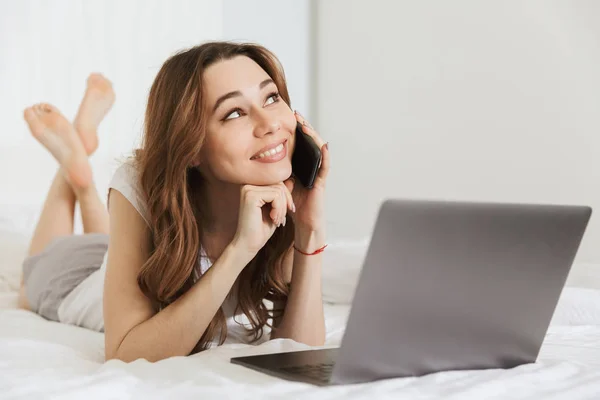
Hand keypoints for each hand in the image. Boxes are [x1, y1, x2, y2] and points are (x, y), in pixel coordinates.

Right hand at [232, 183, 294, 256]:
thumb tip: (291, 180)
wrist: (249, 244)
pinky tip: (272, 219)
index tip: (288, 209)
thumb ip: (280, 194)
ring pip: (279, 190)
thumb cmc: (261, 228)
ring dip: (282, 208)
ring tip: (276, 220)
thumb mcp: (275, 208)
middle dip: (286, 201)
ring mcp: (248, 188)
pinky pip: (276, 196)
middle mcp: (247, 184)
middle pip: (279, 183)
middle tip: (282, 218)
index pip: (276, 180)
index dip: (287, 195)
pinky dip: (279, 209)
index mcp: (251, 185)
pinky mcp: (250, 195)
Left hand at [284, 111, 330, 234]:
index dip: (295, 130)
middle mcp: (311, 167)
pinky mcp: (322, 182)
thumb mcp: (281, 183)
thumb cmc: (292, 205)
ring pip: (319, 150)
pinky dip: (326, 155)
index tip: (287, 117)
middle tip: (297, 115)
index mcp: (301, 166)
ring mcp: (318, 173)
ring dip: (313, 137)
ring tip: (306, 126)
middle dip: (304, 128)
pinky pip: (326, 166)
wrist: (302, 223)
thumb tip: (266, 160)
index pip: (300, 143)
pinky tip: (323, 146)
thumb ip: (277, 171)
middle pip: (310, 143)